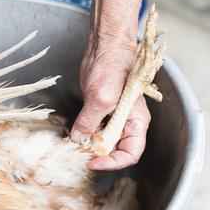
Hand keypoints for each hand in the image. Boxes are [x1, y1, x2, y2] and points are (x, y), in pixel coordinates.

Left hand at [71, 42, 150, 170]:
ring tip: (75, 147)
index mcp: (136, 121)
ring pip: (102, 143)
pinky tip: (73, 136)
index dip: (113, 163)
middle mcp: (126, 123)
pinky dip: (83, 136)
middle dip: (99, 157)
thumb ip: (90, 121)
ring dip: (89, 147)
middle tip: (80, 156)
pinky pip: (92, 130)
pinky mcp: (98, 111)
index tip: (94, 162)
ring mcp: (112, 118)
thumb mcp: (101, 97)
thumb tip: (78, 140)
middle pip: (115, 151)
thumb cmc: (113, 66)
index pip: (130, 153)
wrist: (104, 47)